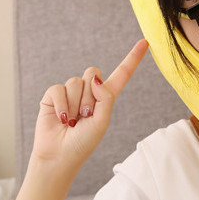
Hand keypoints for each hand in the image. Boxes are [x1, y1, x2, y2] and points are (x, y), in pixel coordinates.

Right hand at [31, 39, 149, 173]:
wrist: (59, 157)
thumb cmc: (83, 143)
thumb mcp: (102, 122)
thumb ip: (105, 97)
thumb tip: (94, 78)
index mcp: (105, 97)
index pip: (121, 74)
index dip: (132, 58)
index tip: (145, 42)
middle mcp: (89, 91)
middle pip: (93, 72)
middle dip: (89, 96)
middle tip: (84, 116)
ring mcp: (70, 92)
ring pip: (76, 81)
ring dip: (75, 104)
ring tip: (72, 121)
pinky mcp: (54, 96)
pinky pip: (59, 88)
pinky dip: (62, 105)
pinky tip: (62, 119)